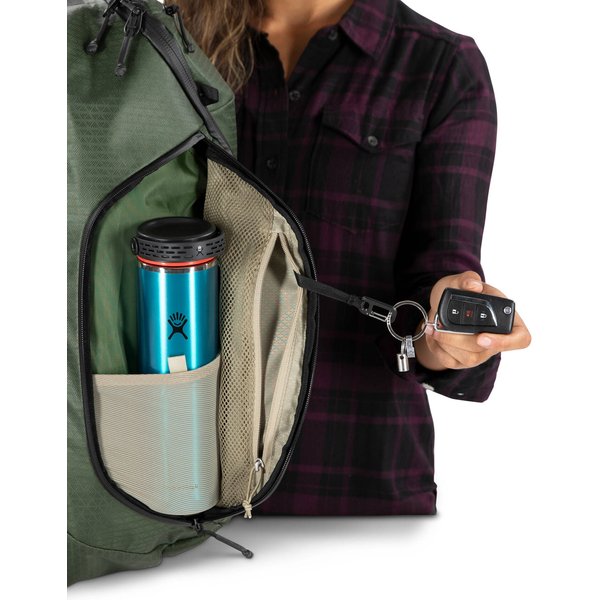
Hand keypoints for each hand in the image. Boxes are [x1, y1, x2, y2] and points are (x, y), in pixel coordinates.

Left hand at [414, 271, 530, 370]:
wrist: (441, 306)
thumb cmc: (458, 292)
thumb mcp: (461, 280)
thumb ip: (467, 279)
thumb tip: (474, 286)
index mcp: (506, 318)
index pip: (520, 338)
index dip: (505, 342)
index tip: (482, 337)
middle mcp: (497, 338)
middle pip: (486, 350)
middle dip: (459, 339)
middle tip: (440, 328)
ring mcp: (481, 352)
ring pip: (469, 358)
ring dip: (447, 344)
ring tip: (433, 329)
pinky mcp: (463, 360)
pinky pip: (452, 362)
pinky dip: (437, 349)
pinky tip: (431, 336)